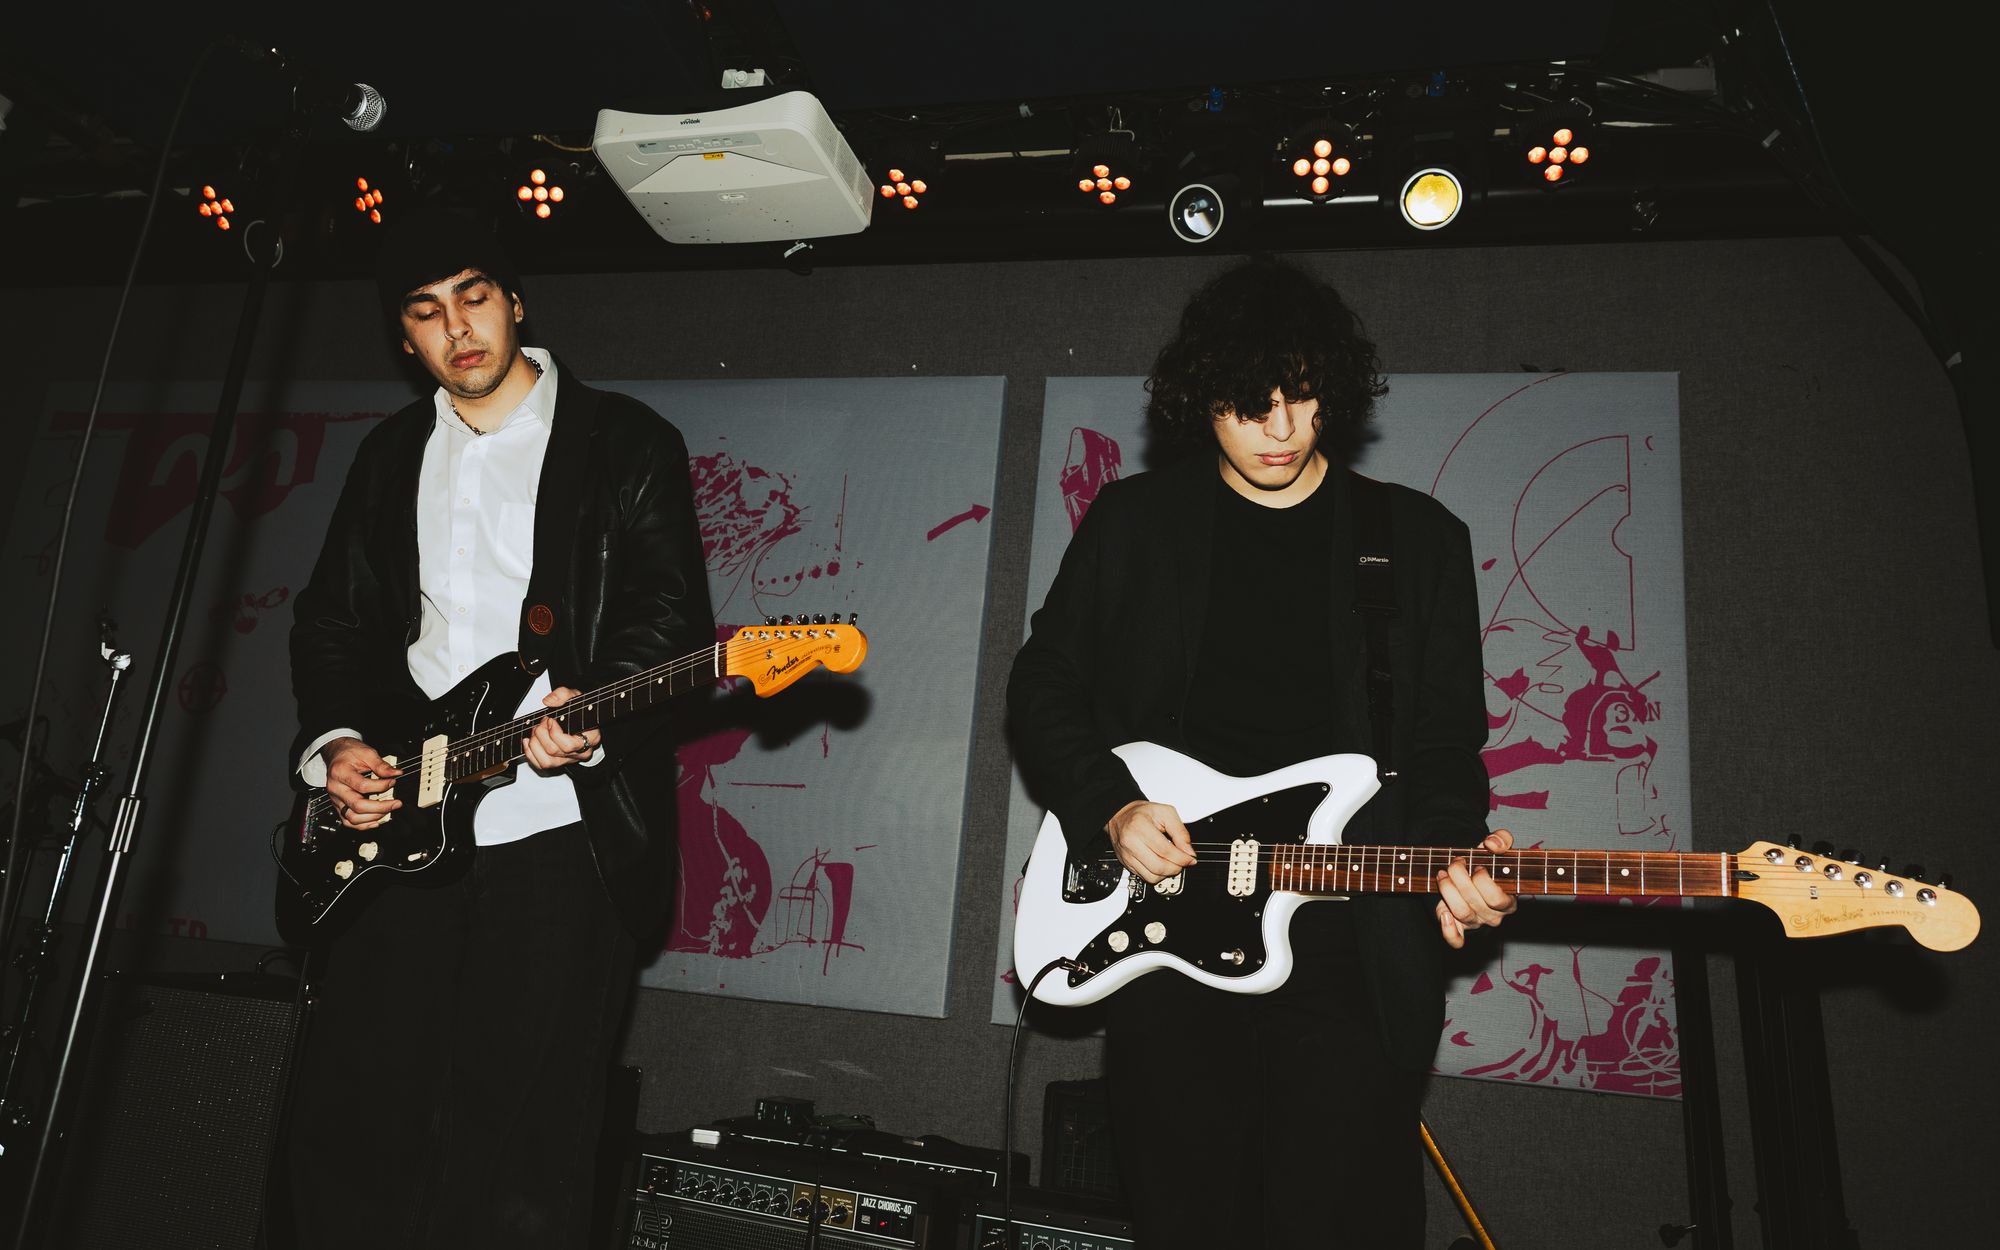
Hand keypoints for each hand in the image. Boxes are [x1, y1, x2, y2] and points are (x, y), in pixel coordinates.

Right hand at [322, 737, 402, 830]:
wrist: (337, 754)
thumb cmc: (349, 753)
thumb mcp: (366, 753)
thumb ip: (381, 764)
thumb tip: (395, 773)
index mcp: (340, 773)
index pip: (362, 786)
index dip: (380, 786)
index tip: (393, 782)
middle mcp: (336, 788)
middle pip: (357, 806)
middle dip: (380, 807)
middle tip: (396, 803)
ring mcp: (336, 799)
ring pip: (352, 817)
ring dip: (373, 817)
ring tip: (388, 811)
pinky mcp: (338, 805)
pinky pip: (348, 821)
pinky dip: (362, 825)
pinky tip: (376, 820)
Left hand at [522, 686, 601, 770]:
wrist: (581, 719)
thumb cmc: (579, 711)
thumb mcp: (575, 697)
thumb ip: (563, 694)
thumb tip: (548, 701)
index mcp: (590, 738)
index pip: (568, 745)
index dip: (554, 733)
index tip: (549, 719)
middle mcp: (580, 752)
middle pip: (554, 751)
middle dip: (541, 734)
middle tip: (542, 722)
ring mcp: (569, 759)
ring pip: (546, 761)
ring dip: (535, 744)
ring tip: (536, 731)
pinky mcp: (558, 763)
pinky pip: (541, 765)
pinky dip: (530, 753)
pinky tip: (528, 741)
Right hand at [1106, 800, 1196, 883]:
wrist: (1121, 816)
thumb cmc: (1142, 813)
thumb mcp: (1166, 813)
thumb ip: (1180, 832)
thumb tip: (1188, 851)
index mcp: (1140, 827)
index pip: (1165, 851)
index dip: (1182, 858)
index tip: (1191, 858)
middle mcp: (1130, 842)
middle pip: (1158, 866)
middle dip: (1176, 868)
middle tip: (1183, 862)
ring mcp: (1127, 855)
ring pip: (1152, 876)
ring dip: (1167, 874)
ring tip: (1172, 864)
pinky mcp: (1126, 863)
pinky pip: (1145, 877)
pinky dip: (1157, 875)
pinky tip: (1161, 865)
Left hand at [1436, 828, 1517, 948]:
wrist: (1469, 873)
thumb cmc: (1486, 863)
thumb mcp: (1496, 848)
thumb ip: (1502, 839)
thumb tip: (1493, 844)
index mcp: (1508, 901)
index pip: (1496, 898)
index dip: (1483, 880)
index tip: (1477, 865)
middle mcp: (1494, 916)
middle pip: (1474, 902)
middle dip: (1459, 878)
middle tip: (1455, 863)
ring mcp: (1476, 923)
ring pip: (1461, 912)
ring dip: (1447, 890)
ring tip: (1442, 874)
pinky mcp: (1460, 928)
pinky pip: (1456, 939)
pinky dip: (1448, 930)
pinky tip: (1444, 913)